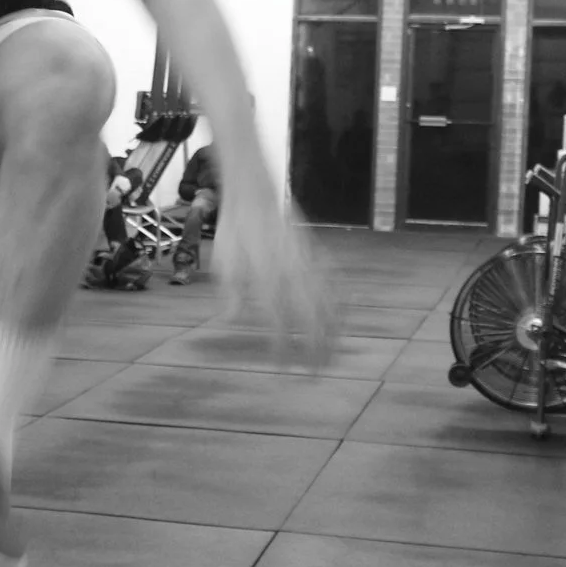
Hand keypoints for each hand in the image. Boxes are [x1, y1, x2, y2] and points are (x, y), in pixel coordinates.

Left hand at [216, 202, 338, 367]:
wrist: (254, 193)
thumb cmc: (234, 229)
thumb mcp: (222, 260)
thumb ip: (229, 291)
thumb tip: (229, 320)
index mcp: (267, 276)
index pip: (278, 321)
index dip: (282, 347)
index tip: (281, 368)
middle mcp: (293, 271)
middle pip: (312, 318)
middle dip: (316, 348)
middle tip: (315, 373)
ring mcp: (309, 262)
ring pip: (329, 303)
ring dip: (333, 331)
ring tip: (333, 354)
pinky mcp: (316, 253)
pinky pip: (335, 281)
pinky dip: (341, 302)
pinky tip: (342, 318)